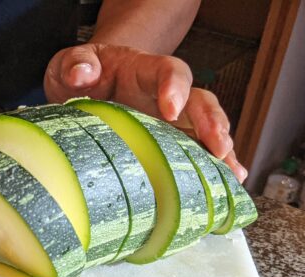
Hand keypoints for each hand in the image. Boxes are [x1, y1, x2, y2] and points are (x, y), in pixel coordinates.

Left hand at [44, 43, 246, 182]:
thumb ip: (76, 63)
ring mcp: (173, 123)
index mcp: (146, 71)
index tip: (170, 110)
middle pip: (200, 103)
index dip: (174, 88)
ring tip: (233, 174)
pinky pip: (197, 156)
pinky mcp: (171, 145)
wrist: (86, 87)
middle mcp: (167, 97)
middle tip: (218, 147)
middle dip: (212, 124)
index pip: (169, 72)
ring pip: (207, 132)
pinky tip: (228, 185)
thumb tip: (82, 74)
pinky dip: (214, 170)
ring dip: (222, 152)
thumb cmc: (83, 74)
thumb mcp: (72, 63)